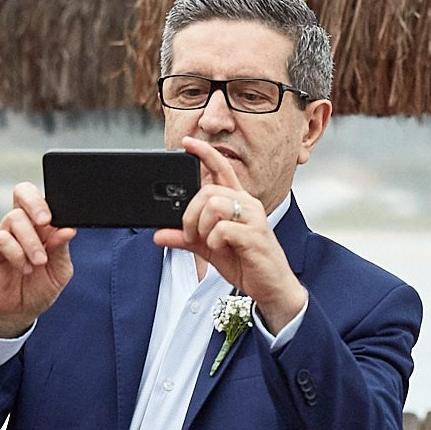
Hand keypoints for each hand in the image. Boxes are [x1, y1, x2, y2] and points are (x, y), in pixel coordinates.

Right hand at [0, 183, 75, 338]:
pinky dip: (17, 253)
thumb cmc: (40, 287)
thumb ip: (62, 249)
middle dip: (35, 204)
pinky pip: (1, 239)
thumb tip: (68, 229)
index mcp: (42, 226)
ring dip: (31, 242)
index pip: (42, 199)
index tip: (57, 220)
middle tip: (45, 222)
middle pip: (22, 192)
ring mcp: (5, 233)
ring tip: (39, 262)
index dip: (49, 202)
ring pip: (14, 218)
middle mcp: (22, 225)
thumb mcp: (60, 270)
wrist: (18, 310)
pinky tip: (24, 268)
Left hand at [153, 138, 306, 330]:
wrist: (271, 286)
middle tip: (189, 234)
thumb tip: (159, 235)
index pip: (222, 169)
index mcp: (238, 201)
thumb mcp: (208, 248)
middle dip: (190, 213)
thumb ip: (185, 238)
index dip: (205, 153)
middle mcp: (247, 204)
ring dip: (200, 226)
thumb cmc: (245, 262)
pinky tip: (220, 249)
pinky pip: (222, 228)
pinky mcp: (254, 235)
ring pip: (213, 205)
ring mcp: (253, 218)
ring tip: (206, 242)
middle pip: (208, 191)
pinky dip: (213, 241)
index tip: (187, 142)